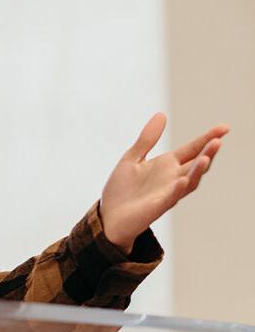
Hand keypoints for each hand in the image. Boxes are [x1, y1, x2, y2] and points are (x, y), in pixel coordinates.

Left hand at [99, 113, 228, 252]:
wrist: (108, 216)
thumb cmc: (122, 190)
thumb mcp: (132, 158)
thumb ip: (147, 139)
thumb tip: (161, 115)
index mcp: (166, 165)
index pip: (192, 149)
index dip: (207, 138)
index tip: (224, 128)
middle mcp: (172, 179)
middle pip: (196, 164)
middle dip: (208, 153)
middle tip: (218, 140)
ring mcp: (167, 193)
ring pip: (190, 181)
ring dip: (198, 170)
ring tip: (206, 156)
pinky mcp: (157, 206)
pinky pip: (171, 198)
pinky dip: (177, 189)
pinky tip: (182, 180)